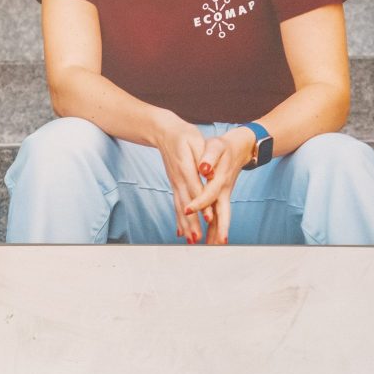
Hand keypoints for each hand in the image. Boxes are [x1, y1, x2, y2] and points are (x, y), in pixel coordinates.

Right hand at [151, 114, 209, 243]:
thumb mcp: (195, 141)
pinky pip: (176, 205)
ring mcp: (175, 184)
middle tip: (198, 239)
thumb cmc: (183, 135)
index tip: (209, 218)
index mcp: (185, 168)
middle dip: (192, 223)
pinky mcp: (174, 185)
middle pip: (186, 204)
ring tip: (192, 241)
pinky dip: (179, 220)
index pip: (196, 189)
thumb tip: (208, 171)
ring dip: (186, 225)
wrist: (164, 132)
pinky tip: (181, 232)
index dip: (202, 204)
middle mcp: (178, 179)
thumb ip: (202, 156)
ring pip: (180, 207)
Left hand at [188, 127, 256, 244]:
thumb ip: (209, 156)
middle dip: (217, 229)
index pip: (209, 194)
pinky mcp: (223, 197)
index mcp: (220, 179)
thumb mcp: (216, 146)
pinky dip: (215, 227)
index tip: (187, 210)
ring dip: (217, 233)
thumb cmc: (223, 146)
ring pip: (222, 217)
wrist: (239, 147)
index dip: (199, 202)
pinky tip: (210, 239)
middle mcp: (224, 191)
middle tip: (212, 246)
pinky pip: (219, 215)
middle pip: (222, 213)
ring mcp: (225, 196)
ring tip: (210, 249)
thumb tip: (204, 167)